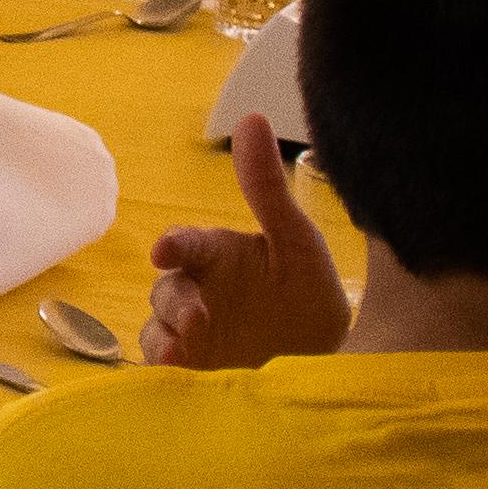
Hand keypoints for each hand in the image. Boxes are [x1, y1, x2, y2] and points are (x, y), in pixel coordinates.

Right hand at [145, 114, 348, 368]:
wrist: (331, 360)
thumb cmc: (310, 292)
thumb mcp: (296, 240)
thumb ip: (267, 188)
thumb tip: (251, 117)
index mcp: (217, 255)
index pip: (186, 244)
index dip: (173, 245)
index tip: (164, 253)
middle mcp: (198, 289)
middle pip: (166, 288)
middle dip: (175, 301)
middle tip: (199, 319)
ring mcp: (192, 331)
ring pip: (156, 325)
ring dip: (163, 334)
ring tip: (182, 350)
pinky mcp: (193, 367)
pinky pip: (162, 365)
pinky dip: (162, 367)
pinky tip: (178, 371)